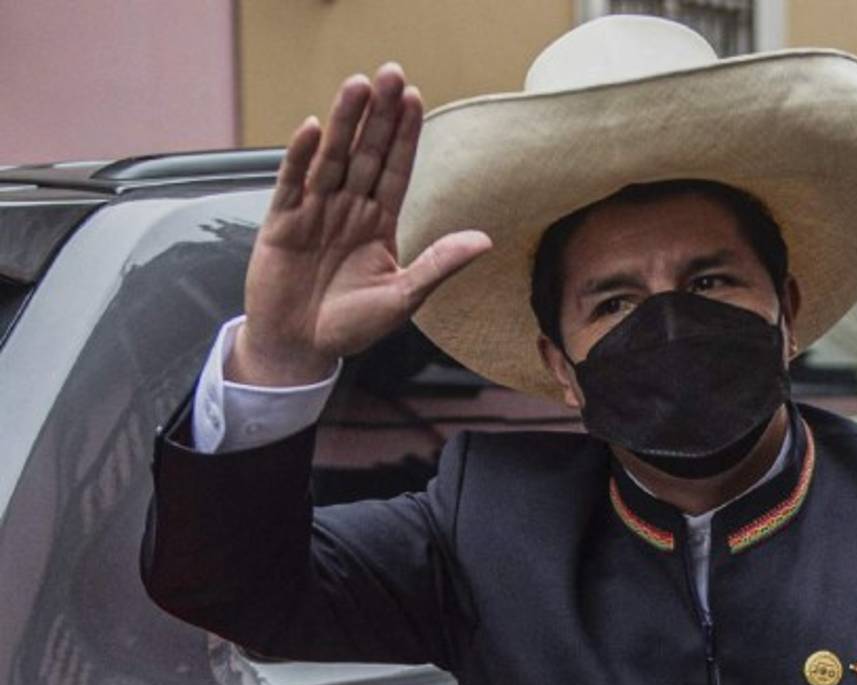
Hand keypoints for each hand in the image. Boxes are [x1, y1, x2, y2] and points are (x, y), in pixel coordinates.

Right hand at [228, 62, 491, 385]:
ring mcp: (314, 212)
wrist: (300, 348)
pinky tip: (314, 128)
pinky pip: (293, 183)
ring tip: (357, 86)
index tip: (415, 98)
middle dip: (378, 115)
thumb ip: (438, 265)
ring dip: (344, 122)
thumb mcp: (403, 297)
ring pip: (333, 158)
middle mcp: (348, 209)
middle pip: (366, 153)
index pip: (396, 170)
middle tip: (390, 73)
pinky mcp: (281, 224)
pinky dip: (301, 157)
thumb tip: (483, 240)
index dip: (404, 136)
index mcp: (378, 222)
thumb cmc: (350, 326)